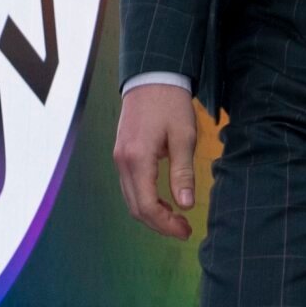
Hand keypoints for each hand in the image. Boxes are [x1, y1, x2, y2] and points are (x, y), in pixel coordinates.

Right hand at [113, 83, 199, 239]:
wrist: (152, 76)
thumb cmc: (170, 104)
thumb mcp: (183, 137)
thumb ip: (183, 173)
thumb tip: (186, 204)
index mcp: (137, 158)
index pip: (147, 206)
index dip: (166, 224)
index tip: (186, 230)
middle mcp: (122, 161)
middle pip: (135, 207)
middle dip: (159, 224)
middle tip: (184, 228)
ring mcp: (119, 157)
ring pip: (130, 199)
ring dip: (151, 213)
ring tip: (176, 217)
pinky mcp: (121, 153)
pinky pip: (129, 186)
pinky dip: (145, 200)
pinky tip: (163, 200)